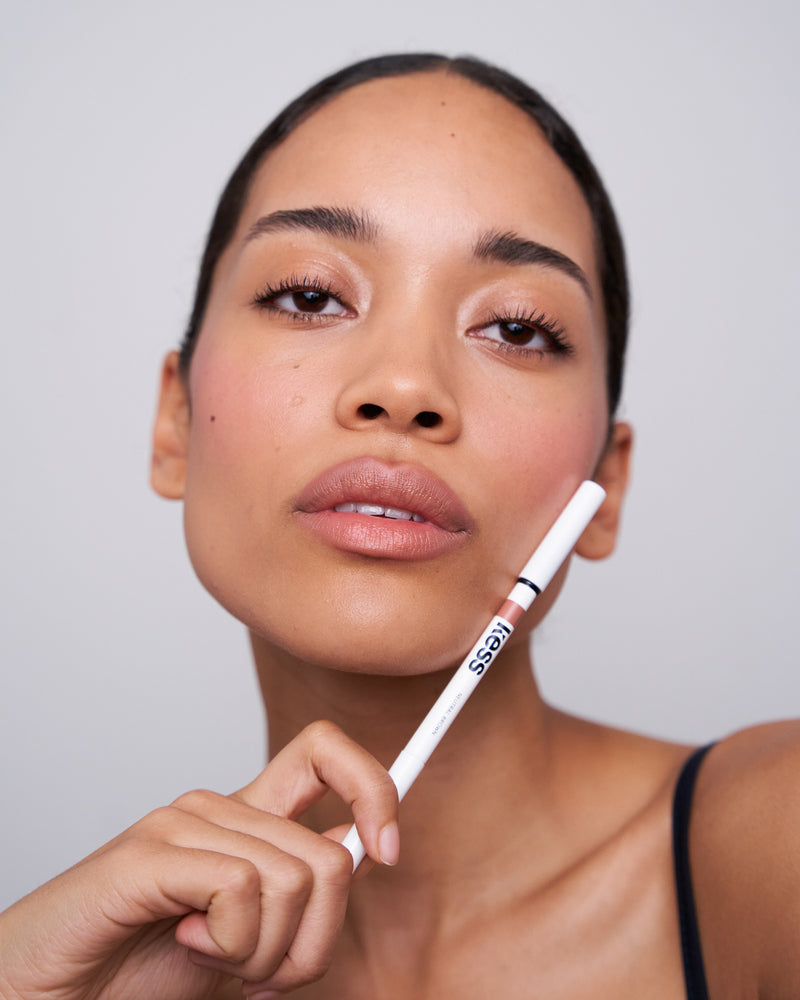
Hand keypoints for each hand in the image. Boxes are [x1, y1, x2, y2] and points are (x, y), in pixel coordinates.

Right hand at [0, 721, 398, 998]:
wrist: (55, 996)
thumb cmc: (141, 970)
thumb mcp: (247, 939)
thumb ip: (296, 896)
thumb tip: (360, 850)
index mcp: (245, 822)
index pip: (324, 755)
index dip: (375, 786)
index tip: (389, 848)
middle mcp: (219, 809)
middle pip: (330, 857)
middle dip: (317, 944)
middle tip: (268, 978)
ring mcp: (183, 824)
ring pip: (296, 879)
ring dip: (270, 954)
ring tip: (218, 962)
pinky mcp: (150, 854)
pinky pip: (240, 889)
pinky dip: (231, 945)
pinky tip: (189, 946)